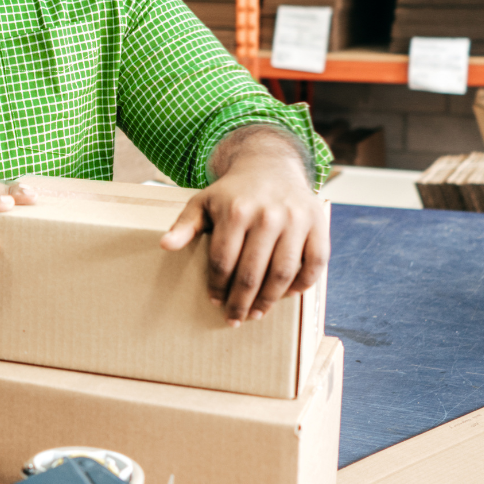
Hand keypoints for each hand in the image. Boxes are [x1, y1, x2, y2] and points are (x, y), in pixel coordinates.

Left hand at [159, 129, 328, 326]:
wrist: (270, 165)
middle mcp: (268, 215)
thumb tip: (165, 245)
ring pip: (283, 273)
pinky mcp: (318, 223)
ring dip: (269, 300)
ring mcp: (296, 219)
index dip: (218, 286)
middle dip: (241, 302)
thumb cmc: (232, 192)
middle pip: (252, 272)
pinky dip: (302, 284)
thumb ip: (185, 225)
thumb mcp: (202, 202)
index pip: (224, 261)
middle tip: (235, 318)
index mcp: (236, 211)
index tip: (215, 301)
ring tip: (257, 313)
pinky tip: (287, 294)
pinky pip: (315, 263)